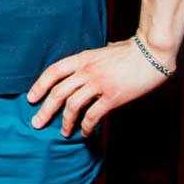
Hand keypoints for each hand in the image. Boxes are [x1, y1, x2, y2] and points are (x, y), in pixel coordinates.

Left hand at [26, 38, 172, 137]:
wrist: (152, 53)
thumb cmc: (131, 51)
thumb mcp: (104, 50)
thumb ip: (93, 59)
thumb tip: (86, 65)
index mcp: (82, 58)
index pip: (53, 71)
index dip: (39, 85)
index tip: (31, 99)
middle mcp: (87, 71)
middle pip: (58, 92)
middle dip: (45, 110)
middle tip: (36, 123)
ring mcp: (99, 84)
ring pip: (72, 106)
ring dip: (65, 122)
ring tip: (63, 132)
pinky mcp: (113, 96)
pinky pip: (93, 115)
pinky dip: (86, 127)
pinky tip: (85, 134)